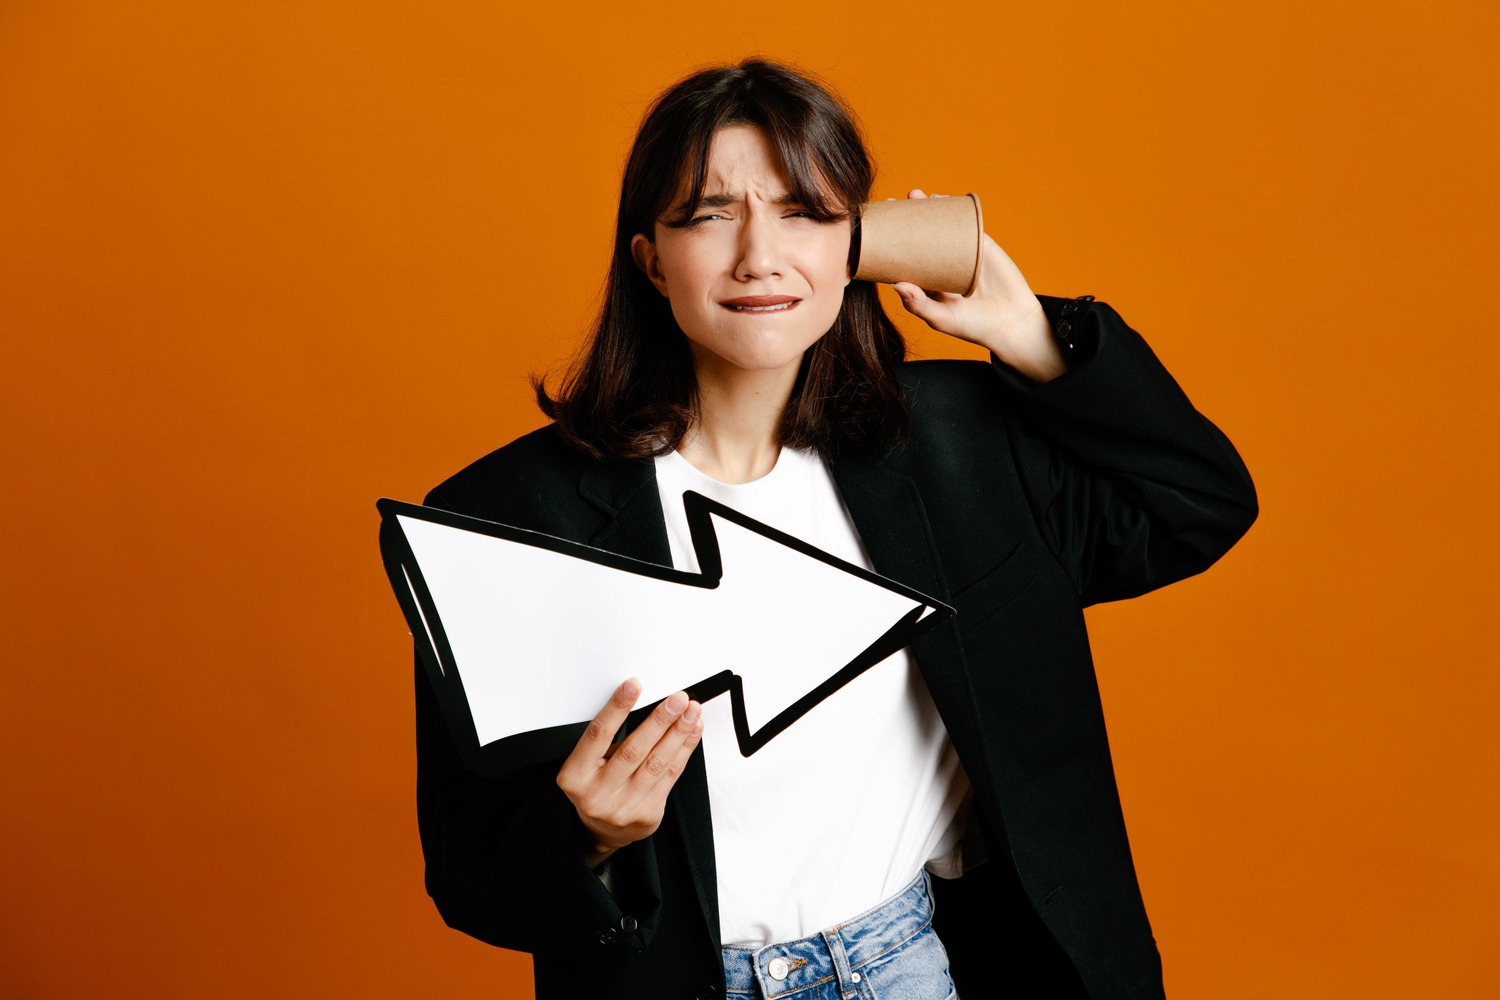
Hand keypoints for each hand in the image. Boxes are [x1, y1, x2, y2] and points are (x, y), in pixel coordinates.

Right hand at [556, 678, 703, 866]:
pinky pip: (671, 776)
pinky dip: (684, 750)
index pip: (598, 735)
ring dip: (678, 734)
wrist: (602, 830)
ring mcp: (623, 807)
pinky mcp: (647, 815)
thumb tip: (644, 703)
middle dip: (660, 720)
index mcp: (576, 776)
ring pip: (657, 763)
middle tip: (677, 700)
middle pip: (634, 750)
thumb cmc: (596, 786)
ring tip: (691, 712)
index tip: (634, 685)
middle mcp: (598, 794)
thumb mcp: (587, 763)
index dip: (617, 707)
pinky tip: (691, 733)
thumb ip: (609, 740)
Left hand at [891, 190, 1064, 382]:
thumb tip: (896, 284)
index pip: (903, 258)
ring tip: (915, 195)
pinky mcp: (980, 244)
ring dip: (928, 208)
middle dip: (905, 218)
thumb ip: (919, 304)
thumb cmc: (973, 327)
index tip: (876, 228)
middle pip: (918, 236)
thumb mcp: (942, 319)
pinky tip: (943, 198)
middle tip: (891, 202)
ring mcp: (960, 252)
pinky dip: (955, 209)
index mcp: (926, 282)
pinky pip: (966, 222)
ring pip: (941, 226)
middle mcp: (939, 265)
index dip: (890, 243)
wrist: (1012, 322)